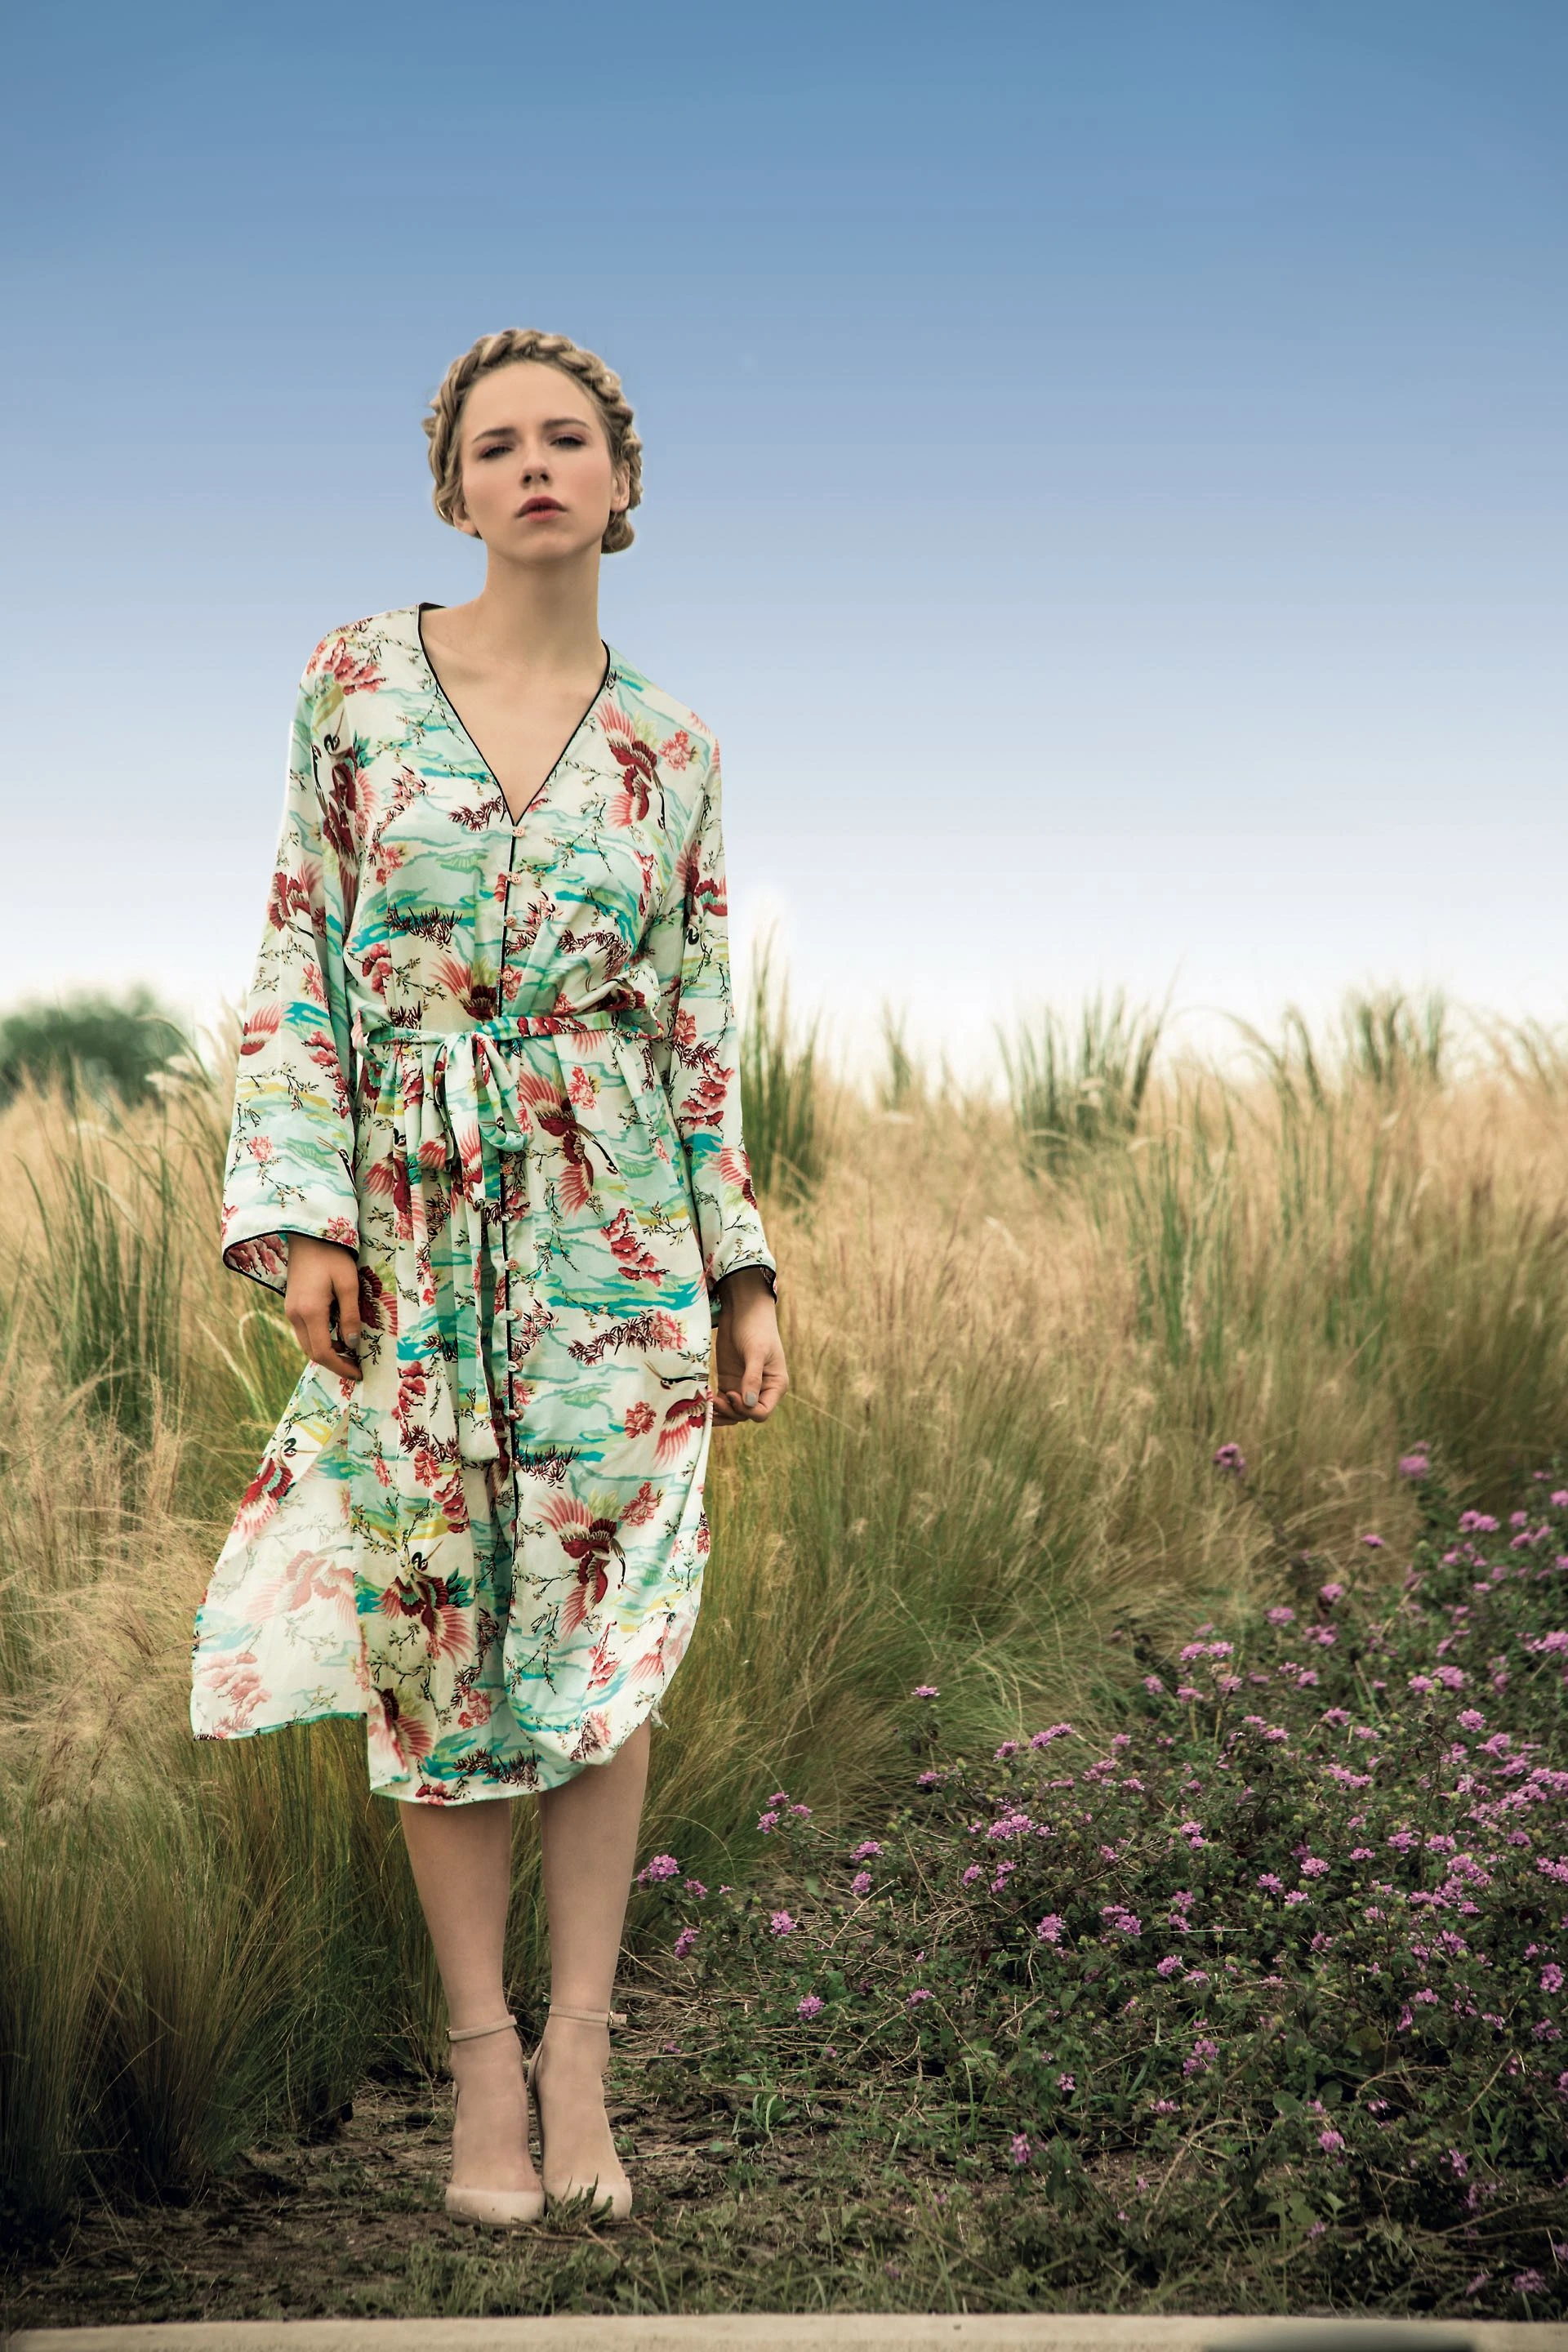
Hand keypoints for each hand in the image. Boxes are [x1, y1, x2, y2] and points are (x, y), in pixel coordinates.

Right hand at [284, 1233, 362, 1380]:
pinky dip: (320, 1339)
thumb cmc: (333, 1256)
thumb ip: (350, 1316)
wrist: (308, 1236)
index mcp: (310, 1312)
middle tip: (357, 1365)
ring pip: (307, 1343)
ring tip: (350, 1351)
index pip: (323, 1352)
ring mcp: (290, 1311)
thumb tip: (352, 1345)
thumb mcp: (349, 1285)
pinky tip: (337, 1335)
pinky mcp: (291, 1305)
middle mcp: (295, 1315)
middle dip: (335, 1362)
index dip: (341, 1366)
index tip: (358, 1373)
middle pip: (312, 1352)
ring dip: (327, 1351)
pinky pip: (305, 1332)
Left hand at [711, 1265, 786, 1427]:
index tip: (732, 1395)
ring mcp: (743, 1387)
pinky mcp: (729, 1381)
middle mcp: (760, 1390)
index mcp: (774, 1385)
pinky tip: (703, 1404)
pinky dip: (714, 1405)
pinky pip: (722, 1401)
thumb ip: (752, 1378)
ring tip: (707, 1407)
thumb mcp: (756, 1351)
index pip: (762, 1412)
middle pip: (746, 1414)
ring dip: (721, 1413)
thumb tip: (748, 1404)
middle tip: (716, 1400)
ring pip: (733, 1412)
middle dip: (731, 1412)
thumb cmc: (756, 1327)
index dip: (747, 1410)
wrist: (743, 1310)